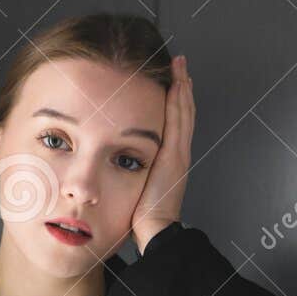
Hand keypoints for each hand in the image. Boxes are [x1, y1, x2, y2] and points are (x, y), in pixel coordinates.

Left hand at [131, 54, 194, 252]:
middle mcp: (178, 154)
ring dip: (181, 86)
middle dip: (181, 86)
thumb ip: (130, 174)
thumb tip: (114, 167)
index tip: (171, 81)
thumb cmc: (142, 217)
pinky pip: (178, 120)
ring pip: (183, 112)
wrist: (155, 231)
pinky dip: (179, 100)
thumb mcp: (135, 189)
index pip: (174, 123)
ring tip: (179, 65)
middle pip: (182, 112)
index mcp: (169, 161)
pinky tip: (178, 83)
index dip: (174, 101)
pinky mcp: (175, 155)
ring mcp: (179, 153)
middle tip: (178, 64)